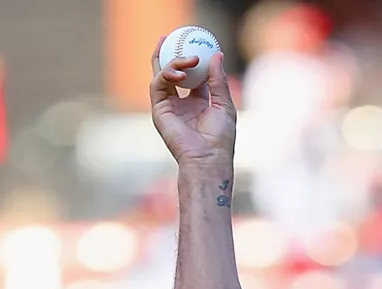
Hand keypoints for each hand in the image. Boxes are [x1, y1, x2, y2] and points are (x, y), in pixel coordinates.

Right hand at [150, 46, 235, 170]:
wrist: (208, 159)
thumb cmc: (220, 139)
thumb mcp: (224, 104)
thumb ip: (218, 80)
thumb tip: (216, 54)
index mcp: (196, 103)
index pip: (190, 75)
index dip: (190, 58)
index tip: (194, 43)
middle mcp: (180, 104)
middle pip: (170, 72)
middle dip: (168, 53)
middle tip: (170, 36)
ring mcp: (168, 107)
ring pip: (163, 75)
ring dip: (174, 62)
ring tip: (190, 60)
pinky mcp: (159, 111)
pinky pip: (157, 85)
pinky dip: (166, 74)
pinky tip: (180, 72)